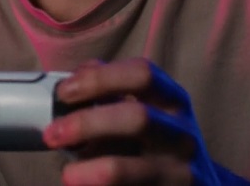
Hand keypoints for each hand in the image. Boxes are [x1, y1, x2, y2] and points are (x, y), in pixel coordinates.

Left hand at [43, 58, 239, 185]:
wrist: (197, 185)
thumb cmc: (156, 141)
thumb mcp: (144, 109)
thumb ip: (110, 91)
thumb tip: (72, 81)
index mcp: (173, 100)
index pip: (142, 74)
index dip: (99, 79)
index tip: (64, 92)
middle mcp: (182, 133)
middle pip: (135, 118)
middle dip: (86, 123)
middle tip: (52, 134)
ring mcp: (182, 172)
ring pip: (127, 169)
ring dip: (89, 169)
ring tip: (67, 174)